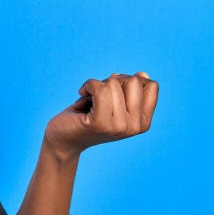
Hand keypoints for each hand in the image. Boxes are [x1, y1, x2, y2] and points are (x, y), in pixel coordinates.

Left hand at [44, 72, 158, 159]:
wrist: (63, 139)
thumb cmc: (87, 116)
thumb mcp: (113, 101)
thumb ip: (129, 90)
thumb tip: (143, 74)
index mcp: (143, 122)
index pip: (151, 86)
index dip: (129, 81)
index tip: (113, 92)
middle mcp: (134, 127)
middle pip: (133, 81)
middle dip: (113, 81)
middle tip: (98, 96)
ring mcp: (119, 126)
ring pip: (113, 83)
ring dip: (97, 85)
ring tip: (89, 100)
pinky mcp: (100, 123)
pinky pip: (99, 88)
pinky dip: (88, 85)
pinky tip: (81, 93)